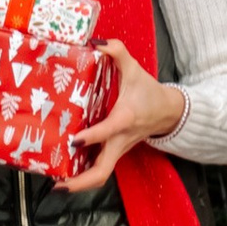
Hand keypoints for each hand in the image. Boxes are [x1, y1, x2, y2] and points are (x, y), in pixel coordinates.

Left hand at [65, 41, 188, 194]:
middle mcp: (121, 139)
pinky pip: (101, 169)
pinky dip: (84, 175)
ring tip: (57, 184)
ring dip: (80, 183)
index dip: (92, 137)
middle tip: (58, 184)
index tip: (74, 141)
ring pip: (102, 174)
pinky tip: (66, 173)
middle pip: (103, 170)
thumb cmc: (148, 91)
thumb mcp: (134, 68)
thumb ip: (116, 51)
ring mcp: (119, 149)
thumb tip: (95, 41)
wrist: (168, 111)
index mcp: (125, 118)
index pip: (108, 131)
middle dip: (81, 181)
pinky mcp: (116, 152)